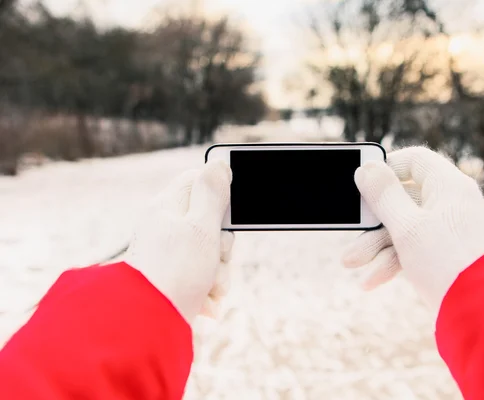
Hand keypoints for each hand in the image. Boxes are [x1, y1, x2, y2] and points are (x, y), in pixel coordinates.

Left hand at [124, 161, 233, 323]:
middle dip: (223, 245)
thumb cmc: (175, 273)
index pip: (198, 180)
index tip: (227, 214)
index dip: (220, 195)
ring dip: (219, 272)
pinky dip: (208, 290)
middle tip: (216, 256)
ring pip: (209, 252)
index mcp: (167, 207)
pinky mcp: (173, 280)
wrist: (147, 328)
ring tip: (211, 287)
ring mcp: (169, 255)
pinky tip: (206, 303)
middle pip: (210, 221)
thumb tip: (218, 163)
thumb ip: (212, 193)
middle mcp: (165, 228)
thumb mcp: (201, 226)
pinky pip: (201, 276)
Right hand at [343, 147, 483, 311]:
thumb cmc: (447, 262)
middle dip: (372, 220)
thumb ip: (383, 196)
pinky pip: (414, 248)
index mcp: (447, 186)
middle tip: (351, 230)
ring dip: (376, 246)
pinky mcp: (445, 254)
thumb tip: (367, 169)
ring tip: (351, 263)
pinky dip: (392, 261)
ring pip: (404, 227)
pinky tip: (370, 281)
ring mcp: (448, 230)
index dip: (386, 167)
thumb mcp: (407, 226)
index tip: (363, 182)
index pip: (414, 160)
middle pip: (403, 199)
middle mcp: (450, 203)